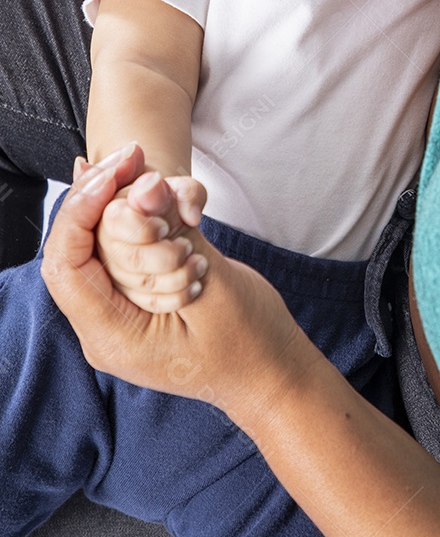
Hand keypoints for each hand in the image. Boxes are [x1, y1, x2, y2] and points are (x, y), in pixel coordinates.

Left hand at [41, 144, 311, 424]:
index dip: (81, 207)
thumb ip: (174, 235)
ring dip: (122, 206)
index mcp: (112, 336)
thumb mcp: (214, 286)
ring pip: (99, 246)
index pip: (67, 263)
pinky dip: (135, 219)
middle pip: (80, 248)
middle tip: (139, 160)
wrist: (275, 377)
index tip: (116, 168)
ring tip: (149, 174)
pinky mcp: (138, 300)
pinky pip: (121, 253)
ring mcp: (119, 315)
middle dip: (106, 198)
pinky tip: (141, 187)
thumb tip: (146, 183)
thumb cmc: (251, 343)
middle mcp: (105, 327)